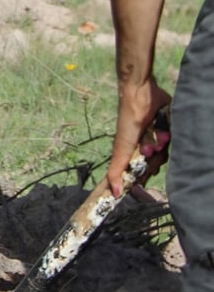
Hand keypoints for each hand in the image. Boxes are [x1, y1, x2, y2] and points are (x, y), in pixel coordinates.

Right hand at [107, 79, 171, 196]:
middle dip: (155, 157)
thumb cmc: (128, 124)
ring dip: (161, 143)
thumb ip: (116, 171)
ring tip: (156, 133)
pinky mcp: (168, 132)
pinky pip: (174, 141)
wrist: (141, 98)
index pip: (143, 173)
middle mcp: (147, 151)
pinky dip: (169, 134)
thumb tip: (116, 193)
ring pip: (167, 153)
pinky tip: (164, 129)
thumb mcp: (120, 149)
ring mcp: (158, 141)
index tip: (147, 171)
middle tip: (149, 147)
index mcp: (134, 157)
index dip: (145, 174)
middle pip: (157, 164)